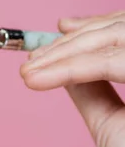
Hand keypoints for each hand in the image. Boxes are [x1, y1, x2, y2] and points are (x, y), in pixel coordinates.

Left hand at [20, 11, 124, 146]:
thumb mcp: (112, 121)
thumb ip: (92, 88)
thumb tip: (64, 62)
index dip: (97, 24)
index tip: (60, 28)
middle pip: (124, 27)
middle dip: (74, 39)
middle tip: (34, 58)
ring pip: (118, 37)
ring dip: (66, 51)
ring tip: (31, 71)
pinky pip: (114, 64)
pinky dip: (71, 68)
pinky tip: (37, 78)